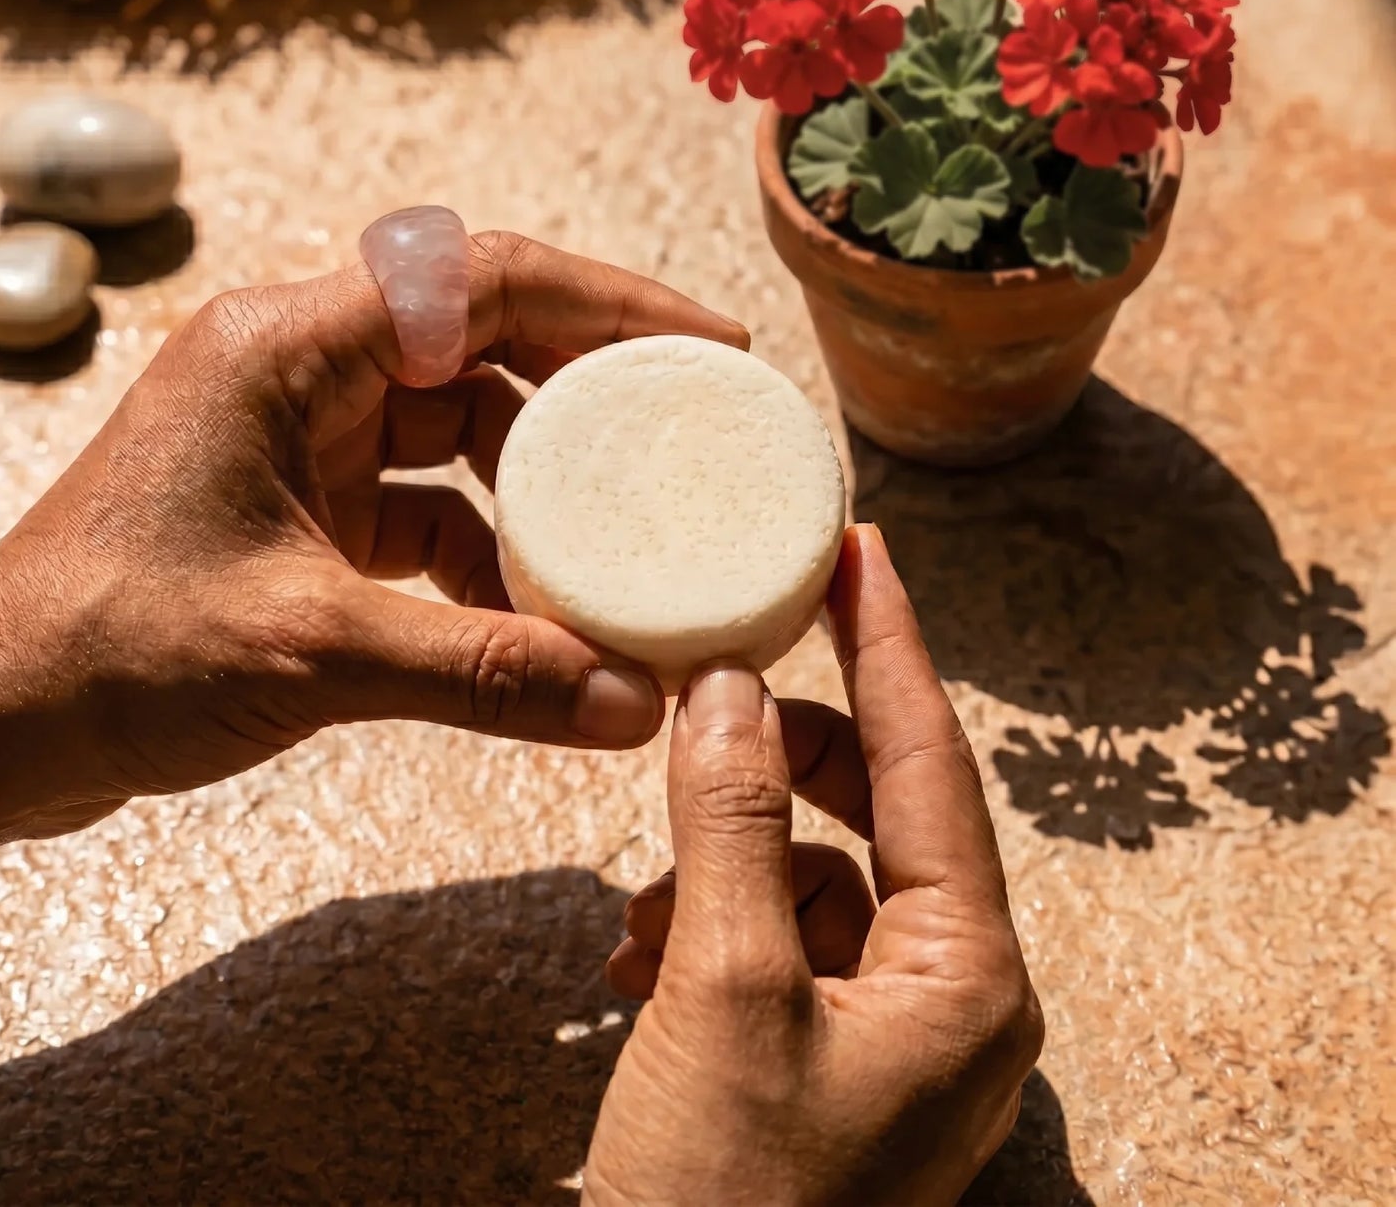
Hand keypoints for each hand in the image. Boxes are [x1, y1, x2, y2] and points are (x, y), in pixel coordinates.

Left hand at [0, 230, 745, 855]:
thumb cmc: (104, 650)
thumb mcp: (311, 649)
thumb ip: (482, 673)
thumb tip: (631, 704)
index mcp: (290, 346)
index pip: (485, 276)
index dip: (613, 301)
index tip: (708, 347)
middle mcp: (300, 369)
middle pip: (487, 341)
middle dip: (597, 388)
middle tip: (696, 431)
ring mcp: (301, 438)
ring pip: (463, 430)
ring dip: (544, 487)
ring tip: (630, 538)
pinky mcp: (303, 507)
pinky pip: (428, 507)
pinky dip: (488, 555)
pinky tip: (533, 619)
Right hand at [584, 526, 1042, 1206]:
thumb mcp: (723, 990)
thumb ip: (734, 822)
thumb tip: (729, 687)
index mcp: (968, 973)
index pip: (930, 762)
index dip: (892, 644)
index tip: (861, 547)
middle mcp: (947, 993)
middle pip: (874, 813)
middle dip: (784, 760)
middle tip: (711, 696)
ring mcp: (885, 1030)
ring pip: (810, 875)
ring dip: (725, 861)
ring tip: (646, 908)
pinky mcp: (822, 1058)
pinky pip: (773, 940)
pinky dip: (707, 926)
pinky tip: (638, 962)